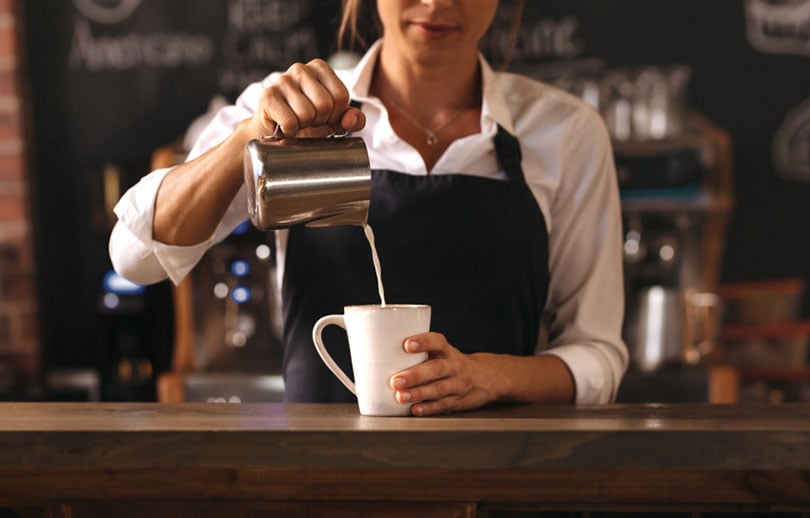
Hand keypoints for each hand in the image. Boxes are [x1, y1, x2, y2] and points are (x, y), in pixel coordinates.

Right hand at [249, 58, 365, 137]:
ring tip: (296, 121)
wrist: (276, 131)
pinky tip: (284, 125)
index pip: (341, 96)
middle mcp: (301, 69)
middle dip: (319, 120)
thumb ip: (352, 119)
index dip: (335, 114)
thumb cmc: (308, 121)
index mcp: (320, 68)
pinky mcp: (268, 96)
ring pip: (307, 114)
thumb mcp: (335, 119)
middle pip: (325, 104)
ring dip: (303, 126)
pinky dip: (290, 131)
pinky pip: (290, 122)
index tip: (324, 115)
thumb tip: (353, 119)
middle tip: (308, 120)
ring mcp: (282, 80)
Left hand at [389, 332, 498, 415]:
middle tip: (395, 380)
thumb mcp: (442, 353)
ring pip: (438, 389)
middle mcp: (454, 366)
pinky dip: (428, 408)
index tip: (406, 344)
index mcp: (448, 351)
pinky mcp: (457, 401)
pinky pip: (442, 405)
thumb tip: (382, 355)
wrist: (486, 378)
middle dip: (415, 375)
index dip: (423, 342)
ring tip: (400, 396)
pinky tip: (415, 409)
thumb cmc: (452, 363)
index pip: (437, 342)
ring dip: (418, 393)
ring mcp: (457, 385)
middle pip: (436, 369)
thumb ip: (420, 354)